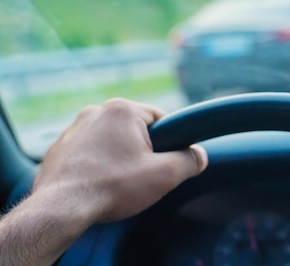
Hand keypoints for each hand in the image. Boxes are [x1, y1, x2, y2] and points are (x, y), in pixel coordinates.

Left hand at [32, 98, 207, 223]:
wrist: (61, 207)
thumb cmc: (111, 187)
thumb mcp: (165, 175)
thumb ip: (189, 161)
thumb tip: (199, 156)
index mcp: (123, 110)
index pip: (162, 119)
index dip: (170, 142)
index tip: (166, 162)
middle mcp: (96, 111)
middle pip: (136, 130)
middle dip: (143, 152)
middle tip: (143, 176)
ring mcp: (74, 128)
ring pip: (112, 141)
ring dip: (120, 158)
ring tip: (119, 182)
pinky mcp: (61, 146)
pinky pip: (91, 152)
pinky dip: (98, 165)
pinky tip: (100, 183)